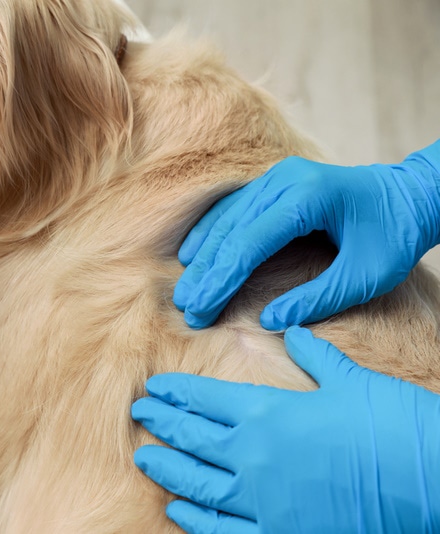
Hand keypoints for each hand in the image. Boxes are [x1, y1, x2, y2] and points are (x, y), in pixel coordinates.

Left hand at [132, 326, 439, 532]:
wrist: (432, 482)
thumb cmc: (394, 425)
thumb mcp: (351, 380)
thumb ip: (314, 355)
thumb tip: (293, 331)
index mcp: (269, 412)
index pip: (205, 398)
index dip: (176, 392)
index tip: (154, 388)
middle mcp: (254, 455)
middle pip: (191, 436)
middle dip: (160, 423)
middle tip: (138, 414)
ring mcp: (262, 500)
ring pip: (196, 483)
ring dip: (165, 469)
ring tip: (143, 458)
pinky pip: (222, 530)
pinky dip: (195, 519)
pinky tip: (177, 508)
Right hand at [174, 141, 439, 329]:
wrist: (412, 195)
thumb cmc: (395, 236)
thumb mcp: (365, 276)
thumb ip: (317, 299)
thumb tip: (269, 322)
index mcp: (306, 199)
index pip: (248, 246)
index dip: (220, 282)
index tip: (200, 312)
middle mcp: (284, 181)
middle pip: (230, 232)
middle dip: (205, 273)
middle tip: (185, 308)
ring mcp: (277, 177)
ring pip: (226, 219)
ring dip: (203, 256)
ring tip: (185, 290)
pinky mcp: (274, 181)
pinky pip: (233, 207)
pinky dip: (211, 231)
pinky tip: (192, 253)